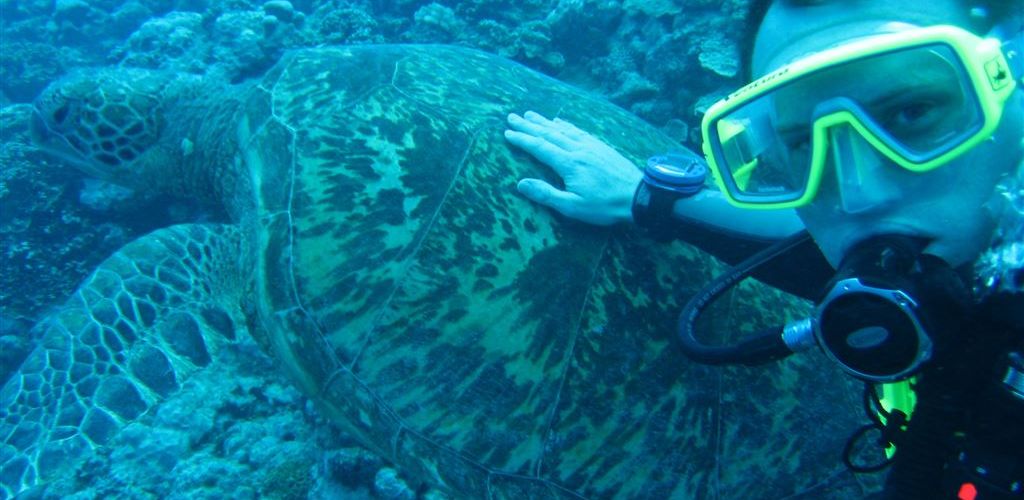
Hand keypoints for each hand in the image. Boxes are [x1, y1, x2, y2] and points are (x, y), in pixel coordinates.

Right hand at [505, 111, 641, 225]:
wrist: (638, 196)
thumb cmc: (605, 206)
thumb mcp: (573, 207)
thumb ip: (546, 194)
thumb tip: (521, 184)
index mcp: (569, 163)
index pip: (540, 147)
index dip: (522, 139)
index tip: (507, 132)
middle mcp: (578, 149)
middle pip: (548, 133)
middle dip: (529, 125)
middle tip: (512, 116)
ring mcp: (591, 145)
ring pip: (563, 129)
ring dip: (544, 121)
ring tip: (531, 113)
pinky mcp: (601, 146)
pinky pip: (579, 130)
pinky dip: (566, 124)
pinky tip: (561, 121)